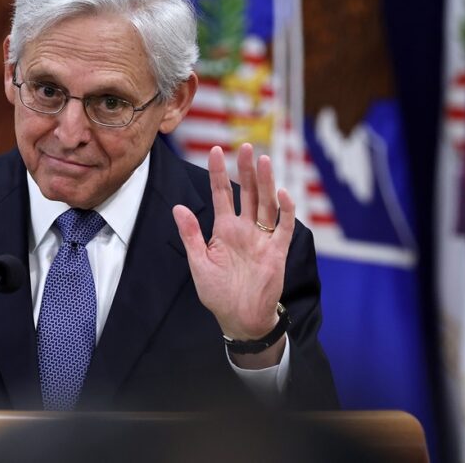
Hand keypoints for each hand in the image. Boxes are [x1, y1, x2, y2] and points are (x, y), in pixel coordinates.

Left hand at [172, 144, 293, 364]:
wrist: (240, 318)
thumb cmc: (218, 293)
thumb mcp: (199, 263)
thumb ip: (191, 234)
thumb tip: (178, 207)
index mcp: (224, 230)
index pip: (222, 194)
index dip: (219, 173)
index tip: (215, 150)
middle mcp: (244, 229)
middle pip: (248, 192)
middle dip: (247, 170)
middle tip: (247, 146)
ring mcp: (262, 238)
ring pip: (266, 204)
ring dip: (266, 183)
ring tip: (264, 160)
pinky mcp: (277, 252)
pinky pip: (284, 227)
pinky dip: (285, 211)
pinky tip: (281, 193)